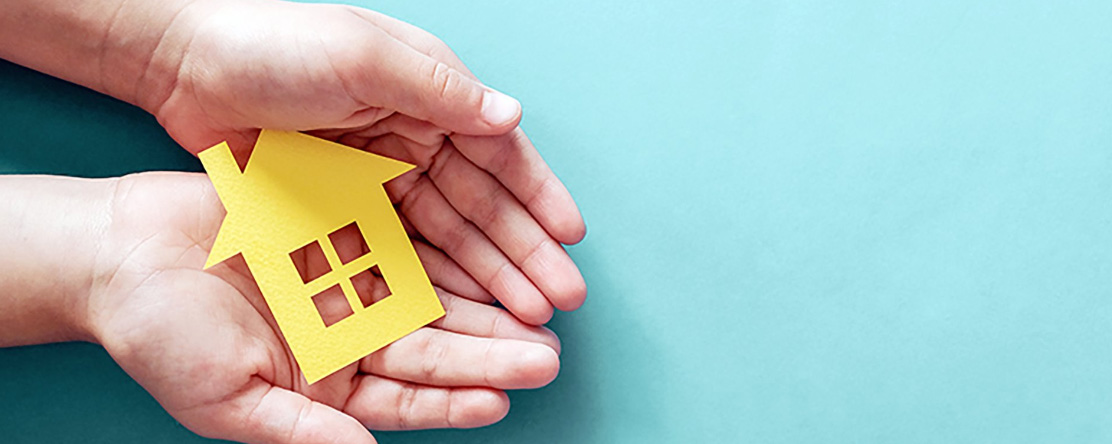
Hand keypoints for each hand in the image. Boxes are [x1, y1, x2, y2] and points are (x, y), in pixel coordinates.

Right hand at [87, 172, 562, 443]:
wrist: (121, 253)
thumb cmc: (162, 337)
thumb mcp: (230, 401)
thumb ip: (303, 433)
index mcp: (328, 384)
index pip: (406, 401)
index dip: (453, 403)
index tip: (501, 402)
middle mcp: (350, 336)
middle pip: (433, 350)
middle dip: (491, 354)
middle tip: (548, 355)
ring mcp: (350, 281)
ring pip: (431, 297)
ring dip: (483, 304)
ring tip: (539, 309)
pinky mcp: (345, 229)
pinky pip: (405, 239)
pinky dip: (444, 248)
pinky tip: (487, 254)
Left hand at [146, 0, 585, 323]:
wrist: (185, 64)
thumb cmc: (274, 44)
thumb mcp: (364, 58)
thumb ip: (440, 91)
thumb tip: (513, 116)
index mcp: (428, 95)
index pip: (498, 153)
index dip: (537, 197)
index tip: (571, 239)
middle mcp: (414, 136)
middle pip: (481, 205)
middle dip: (523, 251)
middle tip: (560, 298)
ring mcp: (378, 176)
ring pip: (446, 235)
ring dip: (487, 275)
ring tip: (525, 316)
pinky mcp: (342, 205)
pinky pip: (397, 250)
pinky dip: (432, 279)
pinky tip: (462, 309)